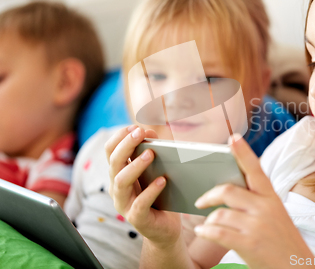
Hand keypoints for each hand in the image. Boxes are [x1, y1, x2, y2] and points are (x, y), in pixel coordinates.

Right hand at [105, 125, 181, 246]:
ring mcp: (125, 204)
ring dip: (135, 166)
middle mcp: (117, 188)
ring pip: (121, 182)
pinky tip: (162, 180)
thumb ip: (152, 152)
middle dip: (126, 145)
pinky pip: (140, 204)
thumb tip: (150, 133)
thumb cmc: (160, 195)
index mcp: (119, 174)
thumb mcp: (156, 171)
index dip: (119, 137)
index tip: (133, 126)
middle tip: (140, 133)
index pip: (110, 152)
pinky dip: (151, 191)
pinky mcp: (137, 219)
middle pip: (114, 163)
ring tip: (151, 154)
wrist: (165, 228)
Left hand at [193, 134, 314, 268]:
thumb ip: (257, 201)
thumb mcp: (276, 215)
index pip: (255, 169)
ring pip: (220, 213)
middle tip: (200, 201)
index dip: (243, 152)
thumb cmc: (283, 242)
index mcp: (272, 198)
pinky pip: (217, 232)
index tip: (233, 137)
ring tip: (206, 225)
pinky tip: (202, 231)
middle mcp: (265, 208)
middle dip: (209, 195)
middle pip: (228, 190)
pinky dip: (206, 231)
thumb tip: (228, 190)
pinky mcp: (249, 244)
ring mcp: (257, 226)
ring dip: (208, 220)